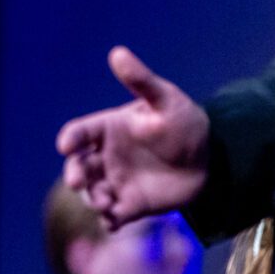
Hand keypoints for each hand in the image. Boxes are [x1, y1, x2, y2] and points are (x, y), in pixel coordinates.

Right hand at [54, 46, 209, 229]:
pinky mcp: (131, 204)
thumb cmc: (183, 122)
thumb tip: (117, 53)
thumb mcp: (165, 100)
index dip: (70, 138)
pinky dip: (109, 219)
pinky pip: (113, 215)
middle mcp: (106, 156)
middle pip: (78, 165)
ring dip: (92, 198)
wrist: (209, 159)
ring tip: (104, 203)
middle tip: (77, 182)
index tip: (65, 145)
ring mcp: (117, 181)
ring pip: (92, 192)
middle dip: (74, 174)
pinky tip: (113, 221)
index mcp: (108, 129)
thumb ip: (141, 81)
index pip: (80, 133)